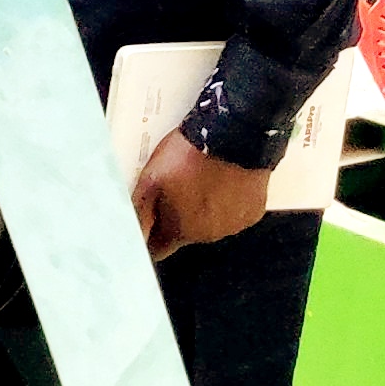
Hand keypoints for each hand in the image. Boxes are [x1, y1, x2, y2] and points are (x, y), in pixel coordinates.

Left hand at [134, 129, 272, 259]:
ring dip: (204, 209)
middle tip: (175, 187)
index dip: (150, 234)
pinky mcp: (252, 211)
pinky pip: (235, 212)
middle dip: (177, 216)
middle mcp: (208, 236)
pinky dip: (228, 201)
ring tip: (200, 179)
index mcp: (181, 231)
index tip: (149, 219)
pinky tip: (223, 180)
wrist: (232, 136)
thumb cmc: (190, 156)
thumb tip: (132, 234)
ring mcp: (233, 224)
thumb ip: (139, 212)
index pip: (158, 249)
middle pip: (185, 234)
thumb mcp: (151, 179)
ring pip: (211, 223)